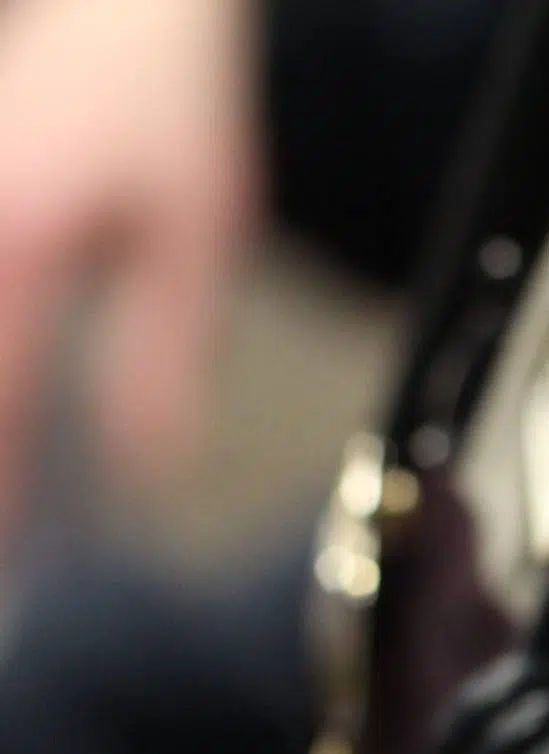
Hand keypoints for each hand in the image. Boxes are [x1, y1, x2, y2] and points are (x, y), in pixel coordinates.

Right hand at [0, 0, 255, 525]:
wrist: (124, 9)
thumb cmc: (168, 111)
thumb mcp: (197, 238)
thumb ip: (163, 356)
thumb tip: (145, 472)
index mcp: (17, 251)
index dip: (0, 504)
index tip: (14, 569)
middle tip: (11, 559)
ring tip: (13, 522)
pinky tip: (10, 436)